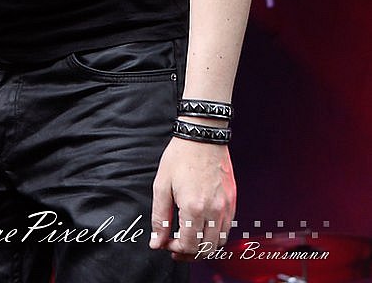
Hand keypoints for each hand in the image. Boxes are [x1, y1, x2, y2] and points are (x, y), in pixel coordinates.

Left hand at [149, 136, 235, 259]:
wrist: (202, 135)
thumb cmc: (180, 155)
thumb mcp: (162, 185)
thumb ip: (159, 217)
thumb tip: (156, 242)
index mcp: (193, 207)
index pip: (188, 245)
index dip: (175, 249)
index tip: (167, 242)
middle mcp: (213, 210)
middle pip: (204, 249)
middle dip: (188, 253)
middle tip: (176, 247)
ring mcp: (226, 206)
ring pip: (218, 242)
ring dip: (203, 247)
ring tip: (190, 240)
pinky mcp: (232, 200)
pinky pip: (227, 228)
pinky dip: (215, 236)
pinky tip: (203, 228)